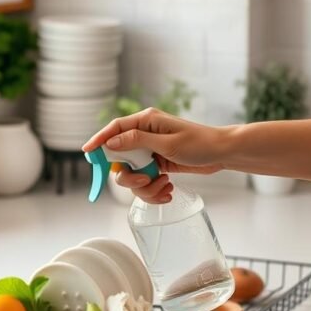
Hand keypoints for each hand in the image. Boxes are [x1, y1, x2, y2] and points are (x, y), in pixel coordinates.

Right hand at [83, 108, 225, 203]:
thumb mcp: (167, 143)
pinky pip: (145, 181)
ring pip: (132, 173)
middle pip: (120, 157)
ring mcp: (151, 151)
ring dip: (145, 187)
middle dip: (129, 176)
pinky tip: (168, 189)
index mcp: (146, 121)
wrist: (222, 154)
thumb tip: (111, 142)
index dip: (99, 140)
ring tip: (164, 186)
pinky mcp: (157, 164)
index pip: (115, 129)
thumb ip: (137, 141)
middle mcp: (145, 135)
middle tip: (142, 182)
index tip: (87, 153)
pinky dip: (153, 189)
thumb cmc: (199, 143)